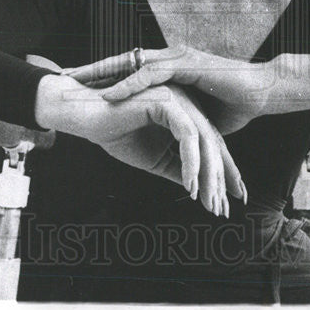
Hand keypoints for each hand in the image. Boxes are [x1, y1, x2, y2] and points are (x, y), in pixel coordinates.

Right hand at [32, 67, 243, 215]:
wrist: (85, 117)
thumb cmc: (115, 133)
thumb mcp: (154, 159)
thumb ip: (177, 168)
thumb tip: (197, 190)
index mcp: (186, 115)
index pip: (209, 147)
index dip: (218, 176)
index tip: (224, 204)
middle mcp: (187, 105)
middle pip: (212, 144)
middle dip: (219, 178)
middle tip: (222, 209)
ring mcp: (178, 100)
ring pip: (203, 140)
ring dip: (208, 174)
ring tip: (209, 202)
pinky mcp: (166, 101)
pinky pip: (186, 134)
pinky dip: (190, 161)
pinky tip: (190, 184)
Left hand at [63, 46, 309, 133]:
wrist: (263, 90)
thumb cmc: (233, 104)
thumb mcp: (193, 114)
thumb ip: (174, 118)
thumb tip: (161, 136)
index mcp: (168, 67)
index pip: (127, 69)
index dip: (100, 76)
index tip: (73, 84)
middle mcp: (169, 57)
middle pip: (120, 61)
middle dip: (90, 69)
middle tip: (61, 75)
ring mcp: (177, 58)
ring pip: (130, 64)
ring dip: (101, 74)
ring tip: (76, 82)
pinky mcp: (187, 65)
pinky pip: (152, 74)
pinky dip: (129, 84)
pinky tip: (110, 92)